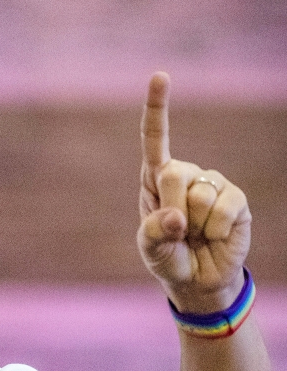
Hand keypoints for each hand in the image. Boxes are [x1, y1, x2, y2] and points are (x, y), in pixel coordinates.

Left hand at [138, 72, 250, 313]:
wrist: (197, 279)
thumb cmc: (167, 257)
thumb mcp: (150, 249)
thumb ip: (154, 234)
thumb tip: (176, 219)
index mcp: (156, 178)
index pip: (155, 138)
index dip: (157, 107)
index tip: (160, 75)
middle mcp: (185, 174)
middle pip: (173, 173)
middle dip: (170, 209)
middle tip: (175, 230)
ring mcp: (213, 184)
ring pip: (199, 195)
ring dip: (194, 225)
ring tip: (196, 235)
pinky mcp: (237, 200)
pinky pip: (225, 209)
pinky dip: (217, 229)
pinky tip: (215, 236)